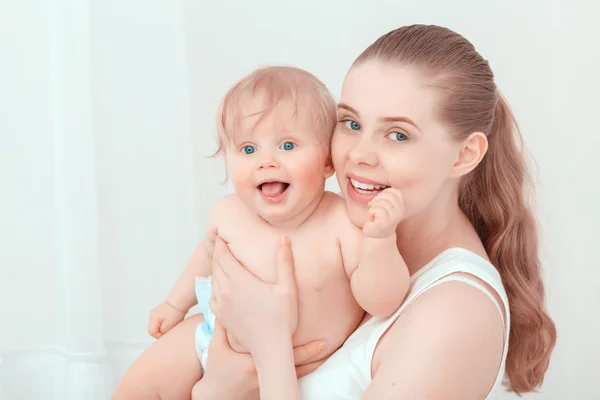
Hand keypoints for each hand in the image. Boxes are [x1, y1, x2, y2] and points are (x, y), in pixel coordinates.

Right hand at [147, 301, 184, 338]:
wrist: (180, 301)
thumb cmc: (175, 311)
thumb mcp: (168, 325)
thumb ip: (162, 332)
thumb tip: (160, 334)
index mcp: (153, 318)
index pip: (151, 332)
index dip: (159, 335)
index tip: (166, 334)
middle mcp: (152, 315)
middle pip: (154, 328)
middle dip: (161, 331)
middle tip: (170, 329)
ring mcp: (156, 313)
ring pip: (158, 325)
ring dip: (164, 327)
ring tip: (172, 324)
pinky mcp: (161, 312)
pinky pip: (161, 321)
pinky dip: (166, 323)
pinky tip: (172, 320)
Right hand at [192, 322, 327, 399]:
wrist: (215, 396)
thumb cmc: (216, 369)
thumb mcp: (217, 346)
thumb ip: (223, 325)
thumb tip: (226, 300)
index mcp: (254, 361)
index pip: (282, 353)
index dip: (303, 348)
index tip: (319, 340)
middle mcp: (264, 375)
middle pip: (295, 366)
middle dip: (312, 356)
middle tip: (326, 343)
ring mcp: (268, 385)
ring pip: (296, 376)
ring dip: (311, 364)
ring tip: (325, 352)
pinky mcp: (269, 391)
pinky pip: (289, 382)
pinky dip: (301, 373)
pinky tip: (313, 364)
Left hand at [209, 235, 298, 355]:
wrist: (269, 348)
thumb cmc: (282, 318)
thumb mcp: (287, 288)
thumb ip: (284, 262)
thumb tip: (283, 239)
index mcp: (240, 280)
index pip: (223, 255)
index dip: (220, 243)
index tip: (219, 233)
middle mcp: (226, 290)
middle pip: (216, 265)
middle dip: (218, 252)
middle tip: (220, 242)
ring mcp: (221, 304)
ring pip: (213, 278)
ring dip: (215, 267)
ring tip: (220, 259)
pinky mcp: (220, 315)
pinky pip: (212, 294)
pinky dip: (214, 283)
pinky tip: (219, 282)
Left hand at [362, 188, 404, 237]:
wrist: (375, 234)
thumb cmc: (378, 217)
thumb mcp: (384, 205)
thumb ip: (385, 196)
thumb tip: (377, 189)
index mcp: (401, 206)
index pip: (396, 192)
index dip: (385, 193)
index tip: (379, 200)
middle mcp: (400, 212)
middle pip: (389, 195)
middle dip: (378, 199)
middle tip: (374, 206)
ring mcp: (393, 218)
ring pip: (382, 202)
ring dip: (374, 207)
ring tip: (374, 214)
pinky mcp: (385, 223)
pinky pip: (376, 209)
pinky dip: (371, 212)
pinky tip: (373, 219)